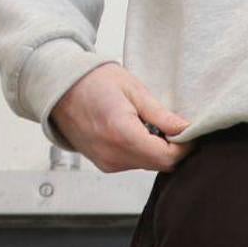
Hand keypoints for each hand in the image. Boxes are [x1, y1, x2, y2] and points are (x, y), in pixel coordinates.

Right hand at [51, 64, 194, 172]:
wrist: (58, 87)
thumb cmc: (93, 81)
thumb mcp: (133, 90)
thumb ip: (162, 115)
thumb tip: (186, 130)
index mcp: (123, 134)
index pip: (168, 157)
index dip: (184, 147)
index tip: (189, 132)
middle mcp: (114, 155)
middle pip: (160, 165)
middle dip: (172, 149)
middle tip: (171, 126)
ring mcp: (108, 163)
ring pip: (148, 165)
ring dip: (156, 149)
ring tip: (147, 123)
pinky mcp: (104, 165)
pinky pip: (133, 164)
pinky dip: (141, 151)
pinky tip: (133, 130)